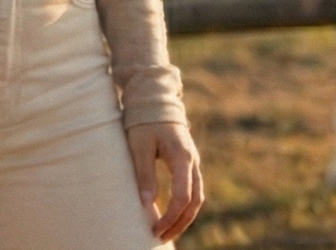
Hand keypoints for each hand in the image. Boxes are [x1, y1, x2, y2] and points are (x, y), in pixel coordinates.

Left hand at [126, 120, 203, 242]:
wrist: (153, 98)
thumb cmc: (143, 120)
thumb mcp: (139, 145)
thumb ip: (145, 173)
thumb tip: (148, 205)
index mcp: (182, 156)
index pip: (182, 196)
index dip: (171, 216)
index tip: (155, 228)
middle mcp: (192, 161)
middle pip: (194, 202)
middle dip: (180, 223)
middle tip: (161, 237)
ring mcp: (192, 162)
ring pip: (196, 197)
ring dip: (183, 217)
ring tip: (166, 231)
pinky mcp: (187, 162)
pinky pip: (191, 190)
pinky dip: (184, 206)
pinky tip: (170, 215)